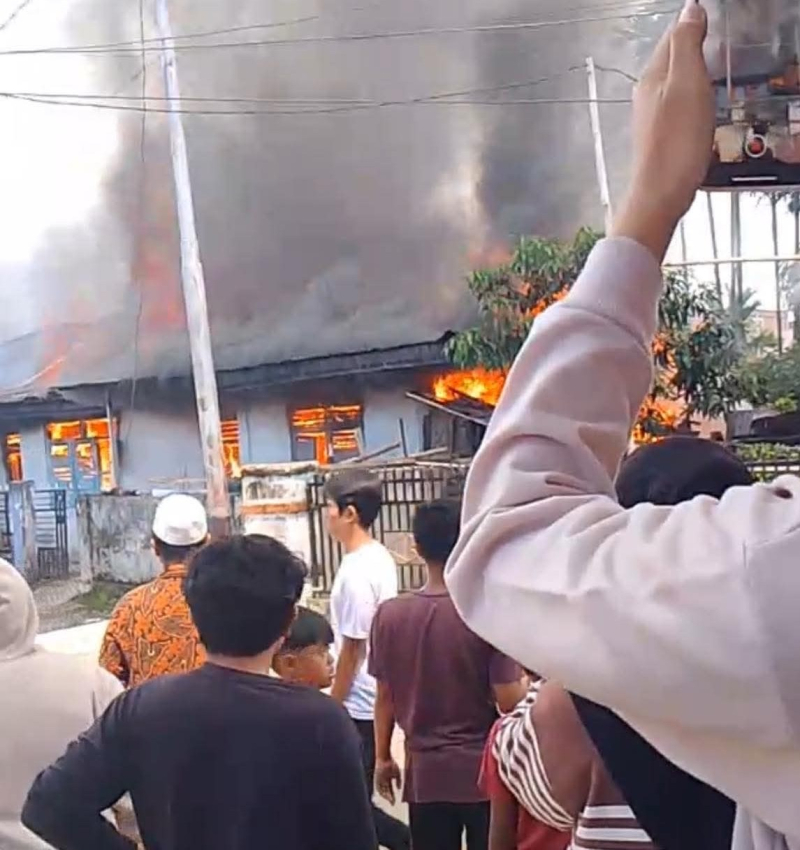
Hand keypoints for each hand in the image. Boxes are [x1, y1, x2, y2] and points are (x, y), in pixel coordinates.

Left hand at [375, 758, 401, 805]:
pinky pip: (378, 786)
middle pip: (385, 791)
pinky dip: (381, 791)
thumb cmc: (391, 763)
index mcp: (388, 779)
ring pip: (381, 790)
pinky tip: (384, 794)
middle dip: (388, 797)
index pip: (389, 790)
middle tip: (392, 803)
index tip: (394, 802)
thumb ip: (398, 780)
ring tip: (389, 799)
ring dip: (385, 795)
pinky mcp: (376, 778)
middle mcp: (382, 781)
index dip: (391, 796)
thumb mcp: (396, 772)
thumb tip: (399, 788)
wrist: (384, 757)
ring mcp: (378, 779)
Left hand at [611, 0, 713, 260]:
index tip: (716, 21)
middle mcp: (646, 93)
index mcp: (652, 75)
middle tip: (720, 42)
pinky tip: (703, 106)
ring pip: (674, 83)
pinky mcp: (660, 137)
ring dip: (693, 74)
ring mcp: (651, 117)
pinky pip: (677, 106)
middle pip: (672, 59)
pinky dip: (692, 98)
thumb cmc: (677, 140)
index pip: (672, 35)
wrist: (660, 195)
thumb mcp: (687, 84)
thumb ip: (686, 45)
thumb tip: (689, 8)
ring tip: (715, 70)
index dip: (693, 24)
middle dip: (693, 47)